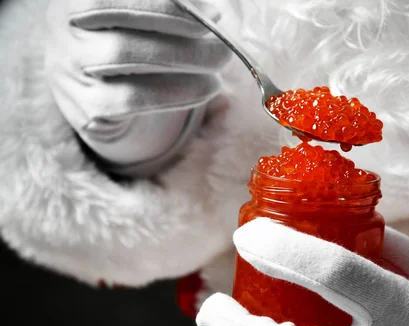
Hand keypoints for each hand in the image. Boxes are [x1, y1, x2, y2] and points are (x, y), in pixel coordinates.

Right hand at [46, 0, 230, 174]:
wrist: (92, 82)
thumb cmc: (124, 34)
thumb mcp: (136, 11)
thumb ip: (168, 6)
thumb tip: (210, 13)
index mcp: (73, 1)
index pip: (115, 1)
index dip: (168, 8)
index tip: (213, 15)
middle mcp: (63, 35)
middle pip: (127, 39)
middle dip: (185, 44)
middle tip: (223, 48)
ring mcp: (71, 75)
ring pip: (131, 67)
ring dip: (186, 67)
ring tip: (218, 65)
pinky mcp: (88, 109)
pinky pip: (137, 101)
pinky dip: (179, 94)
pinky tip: (206, 88)